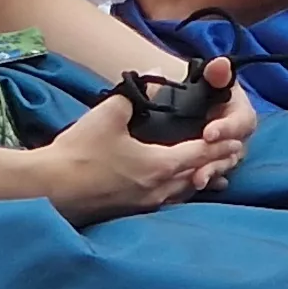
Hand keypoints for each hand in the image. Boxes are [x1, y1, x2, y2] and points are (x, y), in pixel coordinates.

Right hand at [38, 67, 253, 225]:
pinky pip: (168, 202)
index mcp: (160, 166)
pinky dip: (180, 192)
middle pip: (198, 176)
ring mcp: (146, 204)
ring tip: (213, 173)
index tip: (237, 139)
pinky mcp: (131, 211)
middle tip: (231, 155)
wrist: (50, 188)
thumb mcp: (108, 115)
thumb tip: (152, 76)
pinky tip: (177, 189)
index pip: (201, 154)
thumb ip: (135, 95)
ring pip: (183, 192)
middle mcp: (160, 190)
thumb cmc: (80, 152)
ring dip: (200, 180)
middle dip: (215, 164)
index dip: (220, 145)